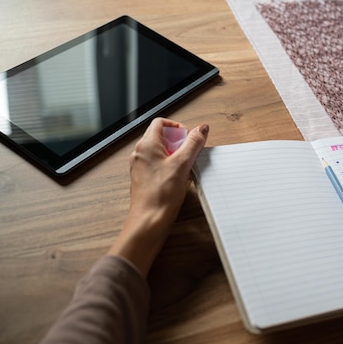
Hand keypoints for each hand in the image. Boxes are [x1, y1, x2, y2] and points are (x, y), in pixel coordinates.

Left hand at [108, 117, 209, 276]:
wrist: (149, 220)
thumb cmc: (160, 195)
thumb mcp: (182, 164)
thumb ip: (193, 143)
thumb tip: (202, 129)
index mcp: (146, 145)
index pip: (161, 123)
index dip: (178, 127)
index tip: (189, 138)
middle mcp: (141, 153)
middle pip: (162, 137)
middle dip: (180, 143)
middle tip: (191, 154)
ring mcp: (142, 167)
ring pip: (162, 152)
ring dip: (177, 156)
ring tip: (187, 168)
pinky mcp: (146, 179)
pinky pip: (160, 165)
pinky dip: (172, 168)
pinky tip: (181, 180)